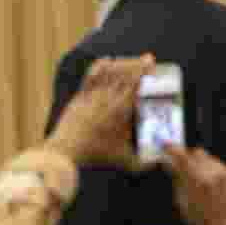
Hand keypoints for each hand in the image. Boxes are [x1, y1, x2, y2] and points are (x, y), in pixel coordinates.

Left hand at [44, 55, 152, 170]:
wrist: (66, 151)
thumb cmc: (96, 156)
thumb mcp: (123, 161)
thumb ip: (143, 163)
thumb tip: (159, 164)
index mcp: (120, 110)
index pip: (135, 83)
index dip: (143, 69)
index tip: (150, 60)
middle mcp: (107, 99)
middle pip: (123, 74)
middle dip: (135, 64)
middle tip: (144, 60)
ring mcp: (92, 96)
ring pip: (108, 72)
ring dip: (120, 64)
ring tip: (130, 62)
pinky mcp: (79, 97)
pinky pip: (91, 76)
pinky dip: (100, 67)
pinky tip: (107, 60)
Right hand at [163, 146, 225, 224]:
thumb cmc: (200, 222)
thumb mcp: (182, 203)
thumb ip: (176, 180)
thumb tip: (169, 165)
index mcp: (195, 180)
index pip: (180, 156)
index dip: (170, 149)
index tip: (164, 145)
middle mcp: (210, 172)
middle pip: (193, 152)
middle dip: (183, 154)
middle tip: (175, 160)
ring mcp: (222, 172)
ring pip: (204, 156)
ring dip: (194, 160)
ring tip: (190, 172)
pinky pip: (214, 162)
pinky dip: (205, 165)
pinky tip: (203, 178)